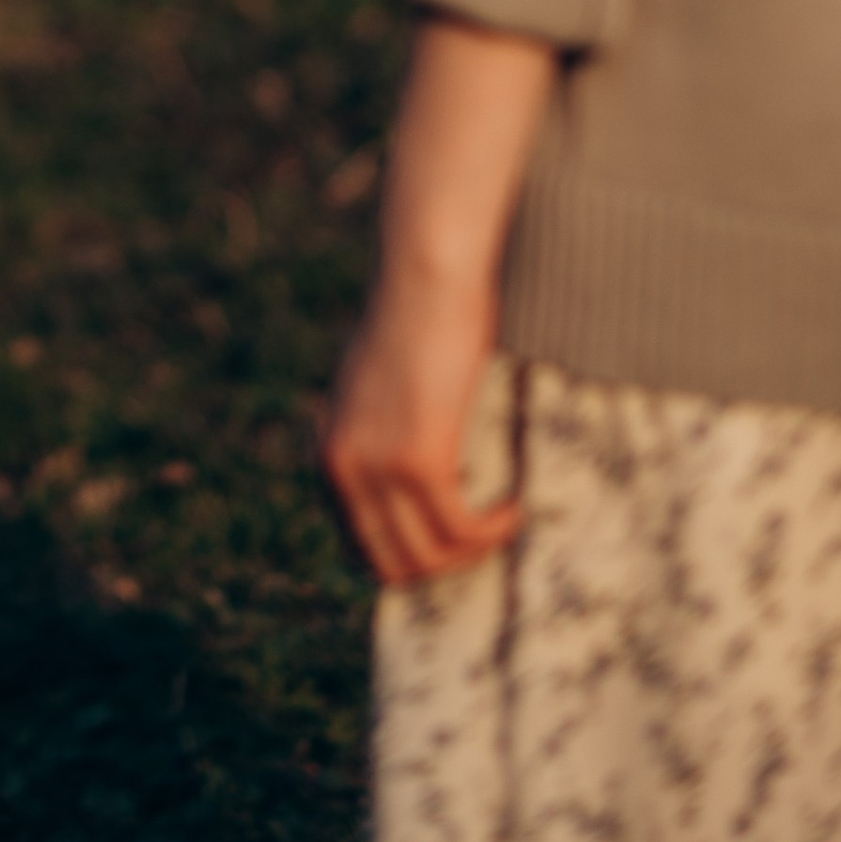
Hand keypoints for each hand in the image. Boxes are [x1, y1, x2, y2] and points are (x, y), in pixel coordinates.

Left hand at [320, 258, 518, 583]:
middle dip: (442, 565)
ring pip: (429, 555)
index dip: (411, 556)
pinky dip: (491, 530)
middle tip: (482, 539)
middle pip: (391, 564)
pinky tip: (511, 508)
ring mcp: (378, 468)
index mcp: (328, 455)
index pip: (360, 546)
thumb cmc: (414, 320)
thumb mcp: (376, 388)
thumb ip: (378, 433)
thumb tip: (410, 477)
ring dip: (472, 551)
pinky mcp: (420, 460)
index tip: (452, 542)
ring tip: (501, 521)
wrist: (425, 276)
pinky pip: (459, 528)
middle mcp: (342, 469)